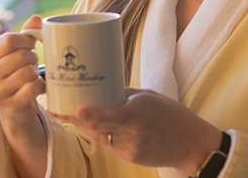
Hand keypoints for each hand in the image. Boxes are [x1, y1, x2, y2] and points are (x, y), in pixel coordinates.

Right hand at [0, 15, 44, 128]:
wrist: (15, 108)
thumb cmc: (17, 74)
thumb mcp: (17, 53)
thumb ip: (26, 35)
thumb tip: (35, 18)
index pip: (9, 39)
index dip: (26, 41)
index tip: (30, 45)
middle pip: (21, 55)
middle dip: (33, 57)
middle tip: (33, 63)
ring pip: (28, 71)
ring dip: (36, 72)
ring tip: (32, 75)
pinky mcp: (11, 104)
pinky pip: (33, 87)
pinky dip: (40, 85)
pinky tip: (37, 86)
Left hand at [49, 88, 222, 175]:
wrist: (192, 145)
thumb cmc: (173, 115)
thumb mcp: (150, 97)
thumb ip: (125, 95)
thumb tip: (102, 90)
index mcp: (141, 113)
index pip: (113, 116)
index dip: (92, 115)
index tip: (75, 110)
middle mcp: (134, 132)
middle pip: (98, 127)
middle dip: (74, 118)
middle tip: (54, 107)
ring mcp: (131, 148)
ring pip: (100, 136)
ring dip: (82, 125)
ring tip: (63, 113)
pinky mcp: (131, 157)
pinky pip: (108, 144)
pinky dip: (97, 133)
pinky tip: (86, 124)